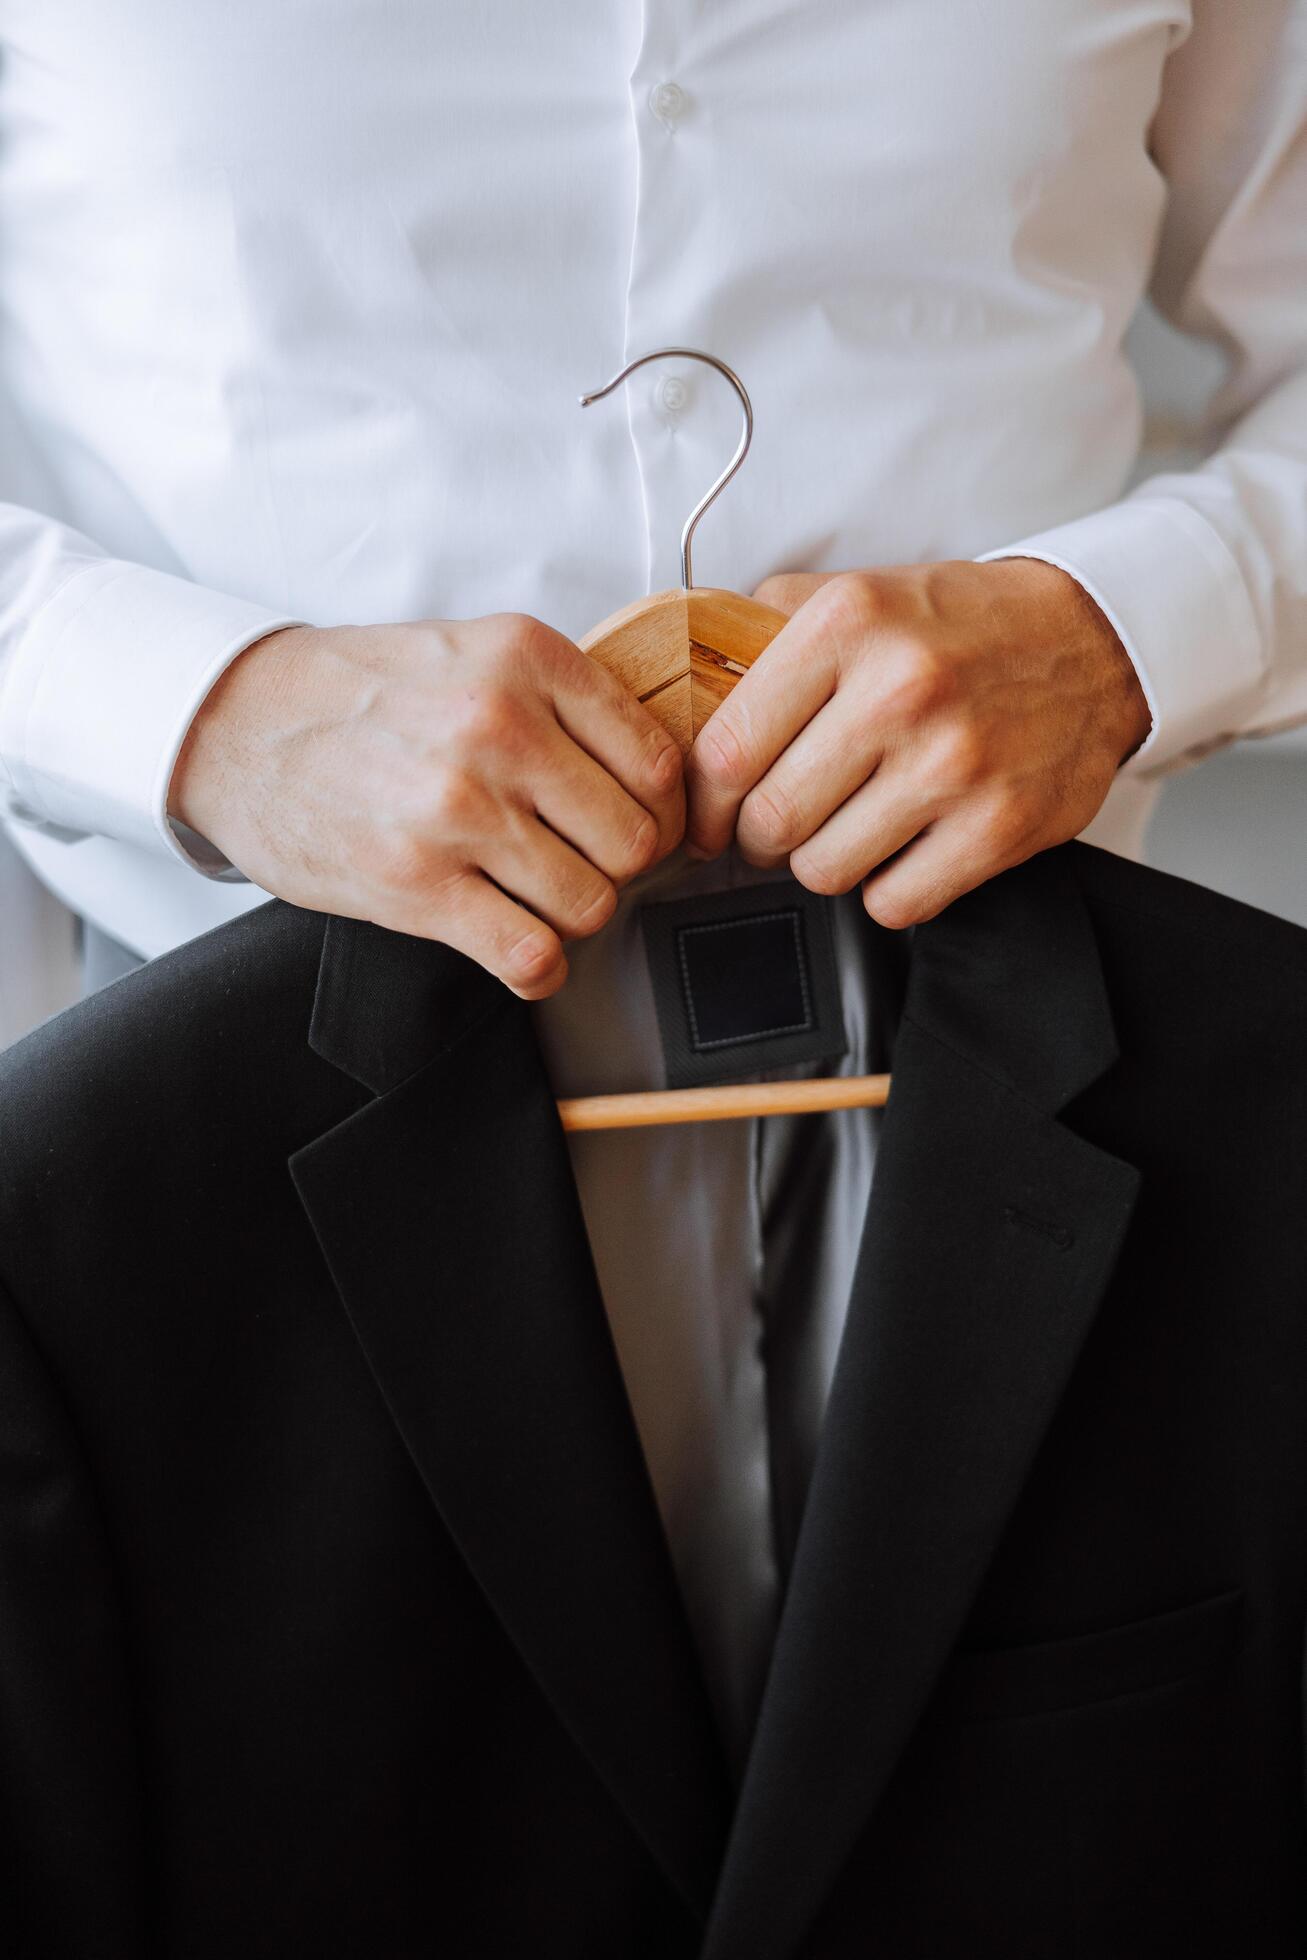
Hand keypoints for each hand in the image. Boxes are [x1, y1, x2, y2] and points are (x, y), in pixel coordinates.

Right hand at [168, 614, 683, 997]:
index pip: (659, 764)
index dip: (659, 811)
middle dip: (614, 866)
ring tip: (533, 895)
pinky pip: (532, 956)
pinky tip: (518, 945)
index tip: (635, 825)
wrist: (239, 727)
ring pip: (591, 903)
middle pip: (635, 842)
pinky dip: (539, 968)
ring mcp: (457, 810)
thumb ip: (563, 698)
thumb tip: (659, 779)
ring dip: (569, 915)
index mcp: (525, 659)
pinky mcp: (417, 886)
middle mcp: (498, 728)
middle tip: (576, 860)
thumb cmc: (362, 696)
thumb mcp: (472, 651)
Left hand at [683, 558, 1151, 926]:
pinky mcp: (998, 825)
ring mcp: (954, 763)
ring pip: (824, 870)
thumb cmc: (961, 628)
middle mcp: (901, 689)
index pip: (726, 749)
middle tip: (775, 829)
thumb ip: (765, 634)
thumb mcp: (859, 594)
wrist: (1092, 642)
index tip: (708, 818)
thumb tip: (687, 691)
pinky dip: (887, 890)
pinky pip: (895, 903)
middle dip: (758, 840)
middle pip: (770, 821)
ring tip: (845, 830)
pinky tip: (900, 849)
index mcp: (847, 624)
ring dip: (823, 863)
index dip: (704, 803)